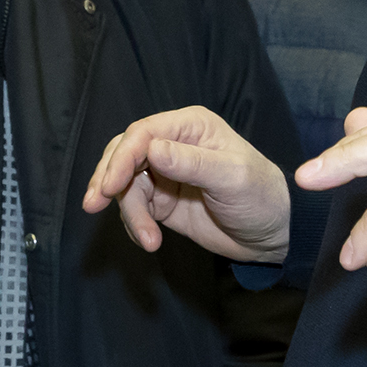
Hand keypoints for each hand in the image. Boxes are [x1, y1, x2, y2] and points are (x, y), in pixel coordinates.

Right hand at [82, 105, 288, 263]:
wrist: (271, 236)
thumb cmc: (261, 197)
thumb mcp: (232, 178)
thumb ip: (192, 163)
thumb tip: (152, 149)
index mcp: (189, 126)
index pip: (143, 133)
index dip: (121, 157)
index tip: (109, 187)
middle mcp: (172, 143)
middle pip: (123, 153)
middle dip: (108, 180)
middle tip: (94, 205)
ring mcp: (163, 172)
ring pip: (124, 184)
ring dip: (128, 212)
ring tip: (148, 239)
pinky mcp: (159, 199)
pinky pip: (132, 207)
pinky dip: (134, 224)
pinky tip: (149, 241)